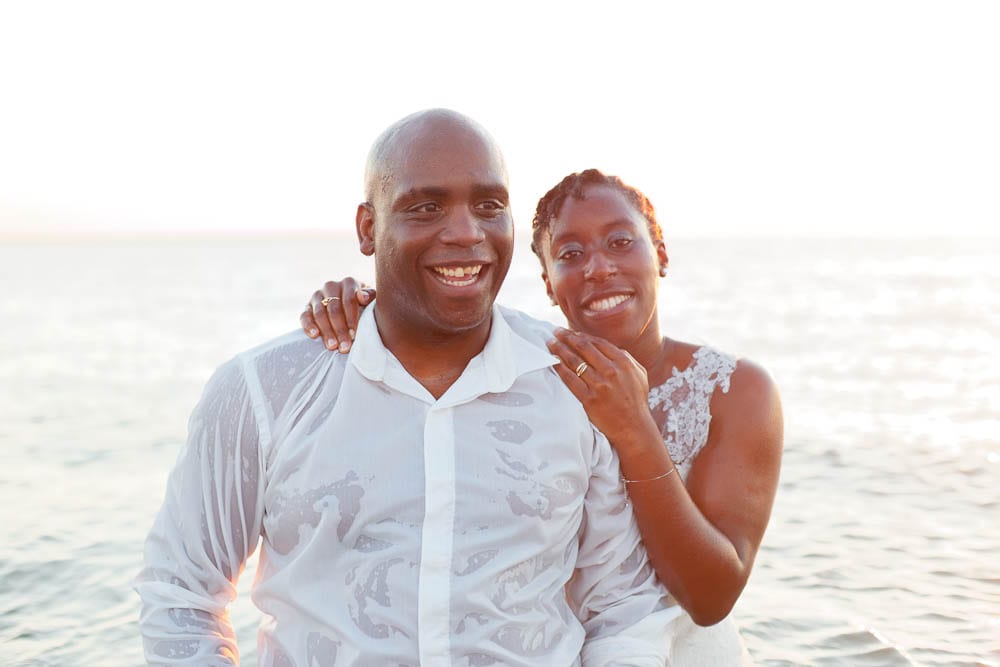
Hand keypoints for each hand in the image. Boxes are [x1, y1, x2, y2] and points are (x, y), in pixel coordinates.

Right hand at [301, 278, 375, 352]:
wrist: (350, 304)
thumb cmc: (365, 304)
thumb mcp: (372, 299)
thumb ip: (370, 295)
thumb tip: (363, 297)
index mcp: (348, 282)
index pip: (349, 301)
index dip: (351, 319)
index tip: (354, 335)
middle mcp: (331, 286)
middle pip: (334, 309)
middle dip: (340, 330)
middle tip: (345, 346)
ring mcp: (317, 295)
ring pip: (320, 313)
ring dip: (326, 331)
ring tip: (332, 346)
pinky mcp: (307, 306)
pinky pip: (304, 315)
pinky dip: (308, 325)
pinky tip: (314, 335)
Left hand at [546, 328, 657, 449]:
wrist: (633, 427)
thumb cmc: (636, 400)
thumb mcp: (639, 374)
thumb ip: (626, 358)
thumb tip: (609, 347)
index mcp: (623, 362)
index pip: (598, 343)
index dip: (581, 336)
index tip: (570, 333)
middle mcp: (611, 371)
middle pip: (584, 348)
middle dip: (567, 338)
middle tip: (556, 332)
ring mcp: (599, 385)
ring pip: (574, 361)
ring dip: (560, 350)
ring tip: (550, 343)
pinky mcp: (589, 399)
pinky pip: (570, 380)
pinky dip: (560, 368)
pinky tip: (553, 362)